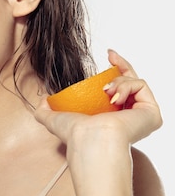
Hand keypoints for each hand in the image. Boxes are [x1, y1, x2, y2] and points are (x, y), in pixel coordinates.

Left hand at [35, 49, 162, 150]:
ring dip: (118, 80)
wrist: (91, 139)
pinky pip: (141, 86)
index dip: (116, 71)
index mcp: (111, 118)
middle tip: (110, 55)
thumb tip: (44, 99)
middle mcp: (129, 117)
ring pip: (135, 82)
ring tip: (105, 92)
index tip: (108, 57)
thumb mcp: (53, 119)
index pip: (118, 90)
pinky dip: (126, 86)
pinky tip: (115, 97)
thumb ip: (45, 110)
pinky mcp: (151, 113)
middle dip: (122, 65)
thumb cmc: (74, 133)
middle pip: (132, 82)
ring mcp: (142, 115)